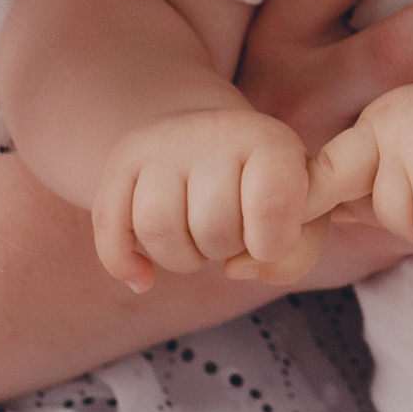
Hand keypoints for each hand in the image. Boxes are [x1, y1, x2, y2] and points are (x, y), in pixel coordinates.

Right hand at [95, 101, 315, 293]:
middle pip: (213, 228)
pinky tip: (143, 278)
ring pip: (159, 231)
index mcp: (271, 141)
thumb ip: (295, 253)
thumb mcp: (302, 214)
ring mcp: (162, 145)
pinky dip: (124, 265)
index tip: (268, 240)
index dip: (271, 245)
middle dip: (224, 251)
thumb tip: (237, 271)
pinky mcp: (121, 162)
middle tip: (230, 233)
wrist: (208, 134)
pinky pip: (110, 229)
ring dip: (182, 260)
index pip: (272, 207)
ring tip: (197, 243)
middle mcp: (214, 133)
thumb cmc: (265, 186)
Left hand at [306, 81, 412, 261]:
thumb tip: (330, 216)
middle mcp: (387, 122)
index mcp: (381, 116)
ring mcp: (412, 146)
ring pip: (403, 227)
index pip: (324, 172)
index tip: (276, 244)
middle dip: (412, 222)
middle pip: (363, 208)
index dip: (309, 209)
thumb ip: (382, 184)